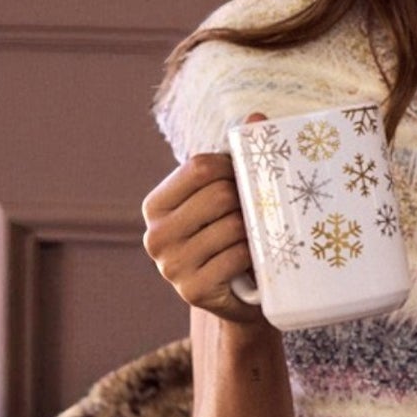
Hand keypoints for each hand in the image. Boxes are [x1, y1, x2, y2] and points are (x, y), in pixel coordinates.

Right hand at [141, 115, 267, 322]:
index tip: (250, 177)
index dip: (234, 167)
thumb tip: (257, 118)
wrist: (238, 298)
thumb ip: (238, 158)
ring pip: (233, 226)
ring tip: (259, 237)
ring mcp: (170, 266)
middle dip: (248, 201)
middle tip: (261, 212)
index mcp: (156, 205)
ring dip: (255, 230)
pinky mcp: (192, 290)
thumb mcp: (228, 198)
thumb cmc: (232, 237)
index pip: (200, 166)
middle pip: (219, 195)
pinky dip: (255, 255)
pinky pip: (238, 256)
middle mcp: (155, 235)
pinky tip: (255, 260)